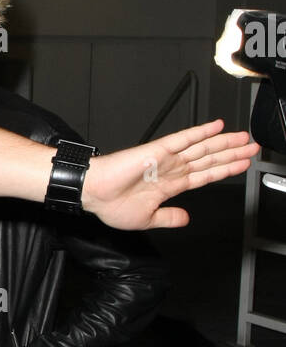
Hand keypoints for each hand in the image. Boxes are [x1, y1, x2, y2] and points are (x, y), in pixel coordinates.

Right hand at [84, 121, 257, 229]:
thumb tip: (185, 218)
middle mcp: (172, 169)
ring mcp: (167, 158)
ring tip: (244, 138)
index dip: (225, 170)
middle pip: (209, 159)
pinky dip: (201, 132)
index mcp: (170, 185)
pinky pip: (183, 139)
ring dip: (225, 143)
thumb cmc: (111, 205)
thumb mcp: (148, 219)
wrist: (94, 194)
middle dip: (232, 154)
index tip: (242, 166)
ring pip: (203, 148)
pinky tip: (216, 126)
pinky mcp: (158, 150)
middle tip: (253, 148)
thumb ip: (169, 217)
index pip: (205, 175)